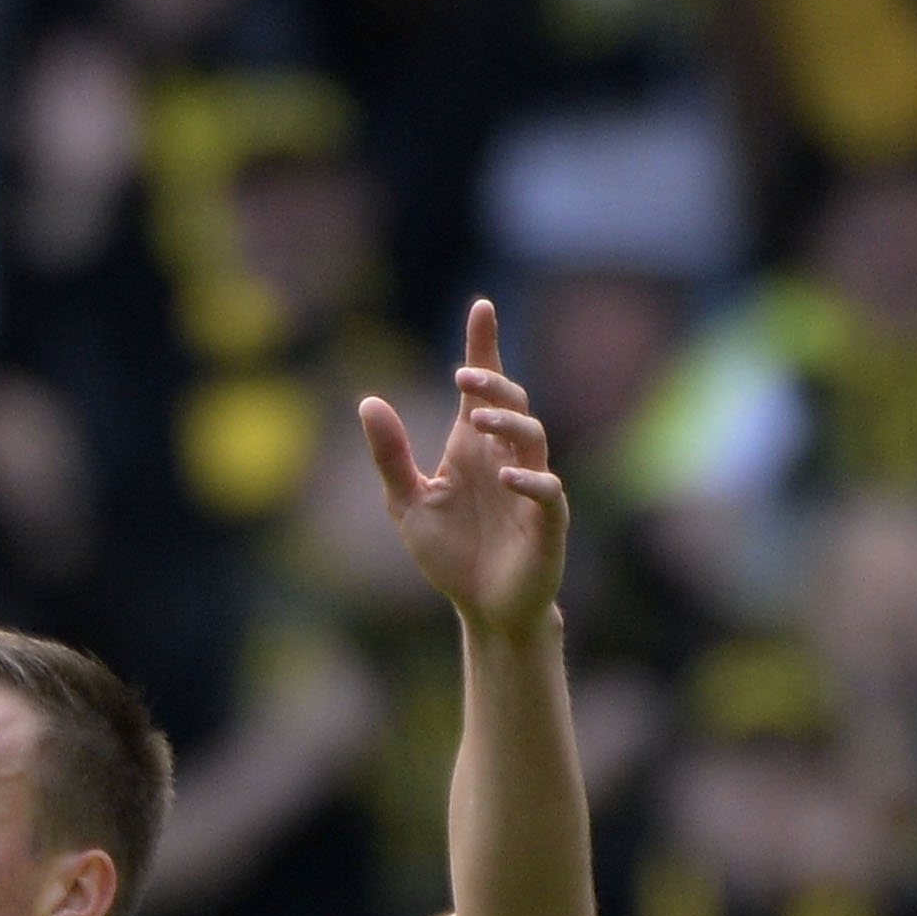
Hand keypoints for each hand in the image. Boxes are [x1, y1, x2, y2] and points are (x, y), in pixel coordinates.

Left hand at [357, 299, 570, 639]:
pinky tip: (507, 476)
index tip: (481, 306)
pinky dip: (532, 481)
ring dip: (509, 423)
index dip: (485, 346)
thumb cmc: (450, 553)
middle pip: (511, 403)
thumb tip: (368, 401)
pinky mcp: (546, 523)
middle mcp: (505, 458)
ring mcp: (530, 488)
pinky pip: (548, 493)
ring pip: (533, 438)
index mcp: (473, 448)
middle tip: (463, 375)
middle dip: (493, 383)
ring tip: (479, 418)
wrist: (482, 609)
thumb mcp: (407, 502)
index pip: (483, 388)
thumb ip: (390, 456)